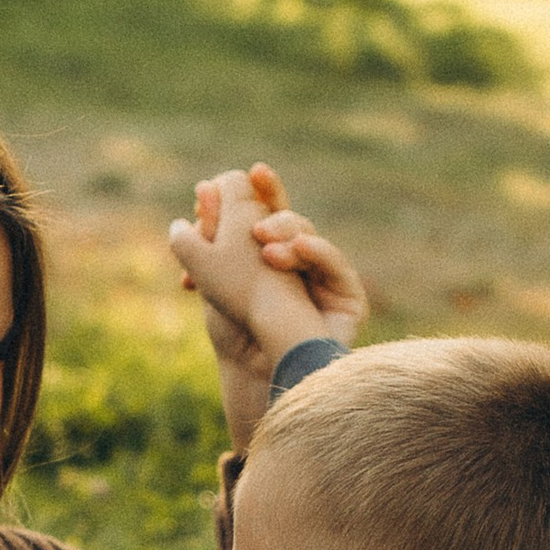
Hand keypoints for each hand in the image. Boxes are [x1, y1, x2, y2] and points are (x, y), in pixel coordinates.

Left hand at [168, 162, 368, 449]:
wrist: (257, 377)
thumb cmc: (235, 330)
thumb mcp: (211, 279)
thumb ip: (205, 237)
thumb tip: (202, 188)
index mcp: (269, 252)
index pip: (266, 212)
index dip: (261, 190)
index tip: (249, 172)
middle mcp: (301, 261)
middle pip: (292, 218)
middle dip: (274, 200)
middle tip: (258, 188)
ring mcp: (325, 278)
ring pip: (311, 238)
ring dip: (286, 233)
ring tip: (264, 244)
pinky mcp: (348, 299)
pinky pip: (335, 266)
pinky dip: (316, 253)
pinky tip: (296, 249)